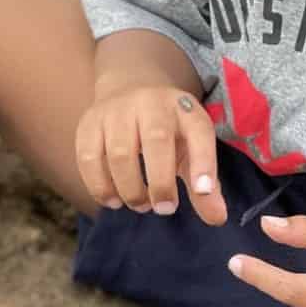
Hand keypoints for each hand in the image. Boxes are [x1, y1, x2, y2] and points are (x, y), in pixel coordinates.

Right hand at [75, 83, 226, 224]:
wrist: (129, 87)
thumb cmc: (168, 129)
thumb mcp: (191, 148)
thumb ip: (205, 185)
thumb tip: (217, 219)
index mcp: (184, 109)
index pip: (199, 132)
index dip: (203, 163)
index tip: (203, 192)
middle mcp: (151, 103)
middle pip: (156, 141)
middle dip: (160, 182)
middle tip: (164, 209)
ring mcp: (116, 110)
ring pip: (118, 154)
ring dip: (129, 189)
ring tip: (140, 204)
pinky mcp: (89, 123)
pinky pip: (89, 158)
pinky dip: (99, 186)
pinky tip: (112, 199)